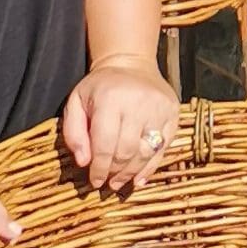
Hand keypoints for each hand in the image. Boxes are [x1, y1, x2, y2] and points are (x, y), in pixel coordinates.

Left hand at [62, 55, 179, 192]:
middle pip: (126, 152)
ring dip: (131, 173)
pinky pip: (162, 150)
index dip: (99, 168)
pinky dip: (149, 168)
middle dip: (115, 172)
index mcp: (111, 99)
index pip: (105, 144)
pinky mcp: (173, 115)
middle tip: (107, 183)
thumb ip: (73, 131)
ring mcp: (159, 110)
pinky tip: (138, 179)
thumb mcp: (77, 101)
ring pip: (145, 154)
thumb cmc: (101, 87)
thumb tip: (83, 162)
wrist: (132, 65)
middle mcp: (138, 104)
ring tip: (120, 182)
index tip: (95, 181)